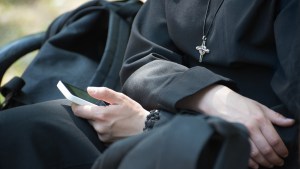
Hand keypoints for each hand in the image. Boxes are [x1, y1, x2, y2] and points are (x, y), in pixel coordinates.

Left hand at [71, 87, 148, 142]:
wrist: (146, 129)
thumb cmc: (134, 112)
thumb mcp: (121, 98)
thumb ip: (104, 93)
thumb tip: (89, 90)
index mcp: (102, 115)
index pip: (79, 111)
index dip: (76, 105)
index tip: (77, 101)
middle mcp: (100, 127)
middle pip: (86, 118)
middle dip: (91, 112)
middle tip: (103, 108)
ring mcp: (103, 136)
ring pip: (93, 126)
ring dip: (98, 120)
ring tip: (112, 117)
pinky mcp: (106, 142)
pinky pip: (99, 133)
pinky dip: (103, 128)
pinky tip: (114, 125)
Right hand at [177, 85, 294, 168]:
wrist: (219, 101)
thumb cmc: (239, 103)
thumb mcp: (260, 106)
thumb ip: (276, 116)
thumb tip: (290, 122)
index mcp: (260, 119)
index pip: (275, 140)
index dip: (282, 150)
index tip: (284, 154)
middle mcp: (251, 127)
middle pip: (266, 149)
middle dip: (274, 159)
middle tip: (278, 162)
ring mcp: (240, 133)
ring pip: (255, 154)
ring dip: (264, 162)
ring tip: (268, 164)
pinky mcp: (232, 137)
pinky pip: (242, 153)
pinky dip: (250, 162)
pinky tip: (255, 164)